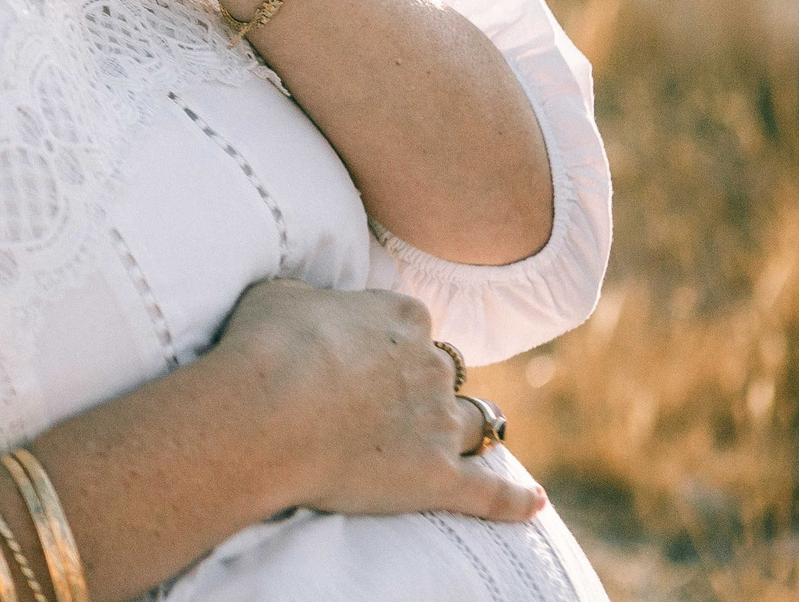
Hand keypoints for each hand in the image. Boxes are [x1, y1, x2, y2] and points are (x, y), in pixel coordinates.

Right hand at [212, 279, 544, 522]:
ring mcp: (438, 423)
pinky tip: (532, 504)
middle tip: (377, 403)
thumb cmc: (266, 347)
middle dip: (418, 385)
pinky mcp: (439, 479)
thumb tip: (310, 309)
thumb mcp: (281, 294)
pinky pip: (490, 493)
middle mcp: (431, 365)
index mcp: (401, 316)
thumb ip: (312, 300)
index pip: (409, 323)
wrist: (267, 413)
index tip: (354, 354)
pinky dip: (513, 499)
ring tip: (453, 439)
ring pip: (470, 423)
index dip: (382, 340)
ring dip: (462, 428)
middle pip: (440, 373)